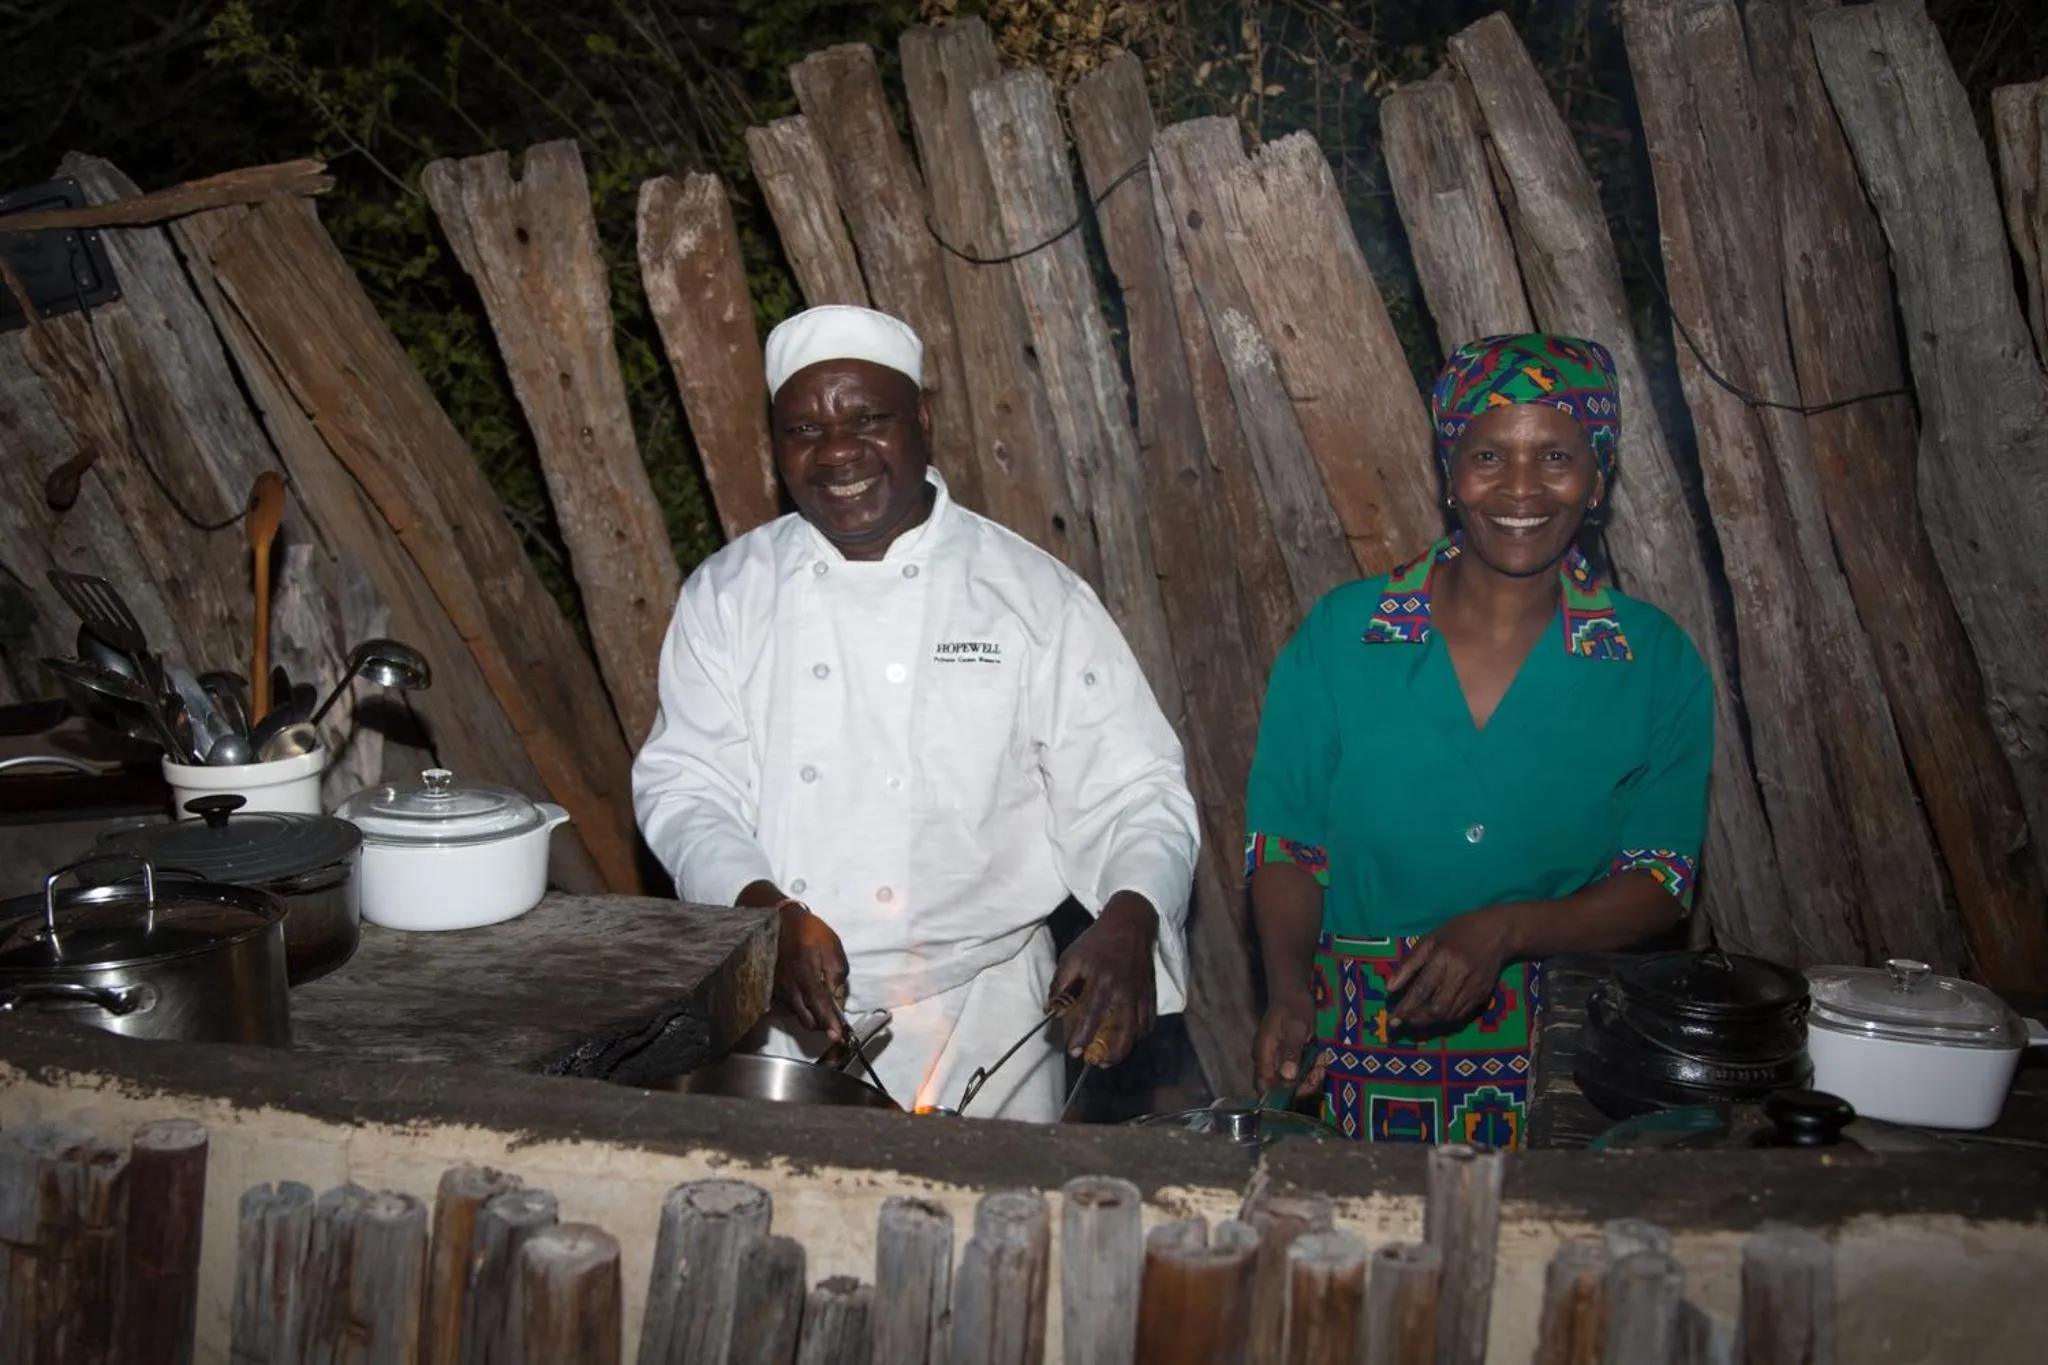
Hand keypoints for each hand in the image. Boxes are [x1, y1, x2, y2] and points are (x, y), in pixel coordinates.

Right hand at [774, 902, 848, 1039]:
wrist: (778, 919)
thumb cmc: (810, 931)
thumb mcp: (832, 947)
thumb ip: (836, 974)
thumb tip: (837, 997)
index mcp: (807, 977)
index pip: (820, 1008)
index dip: (829, 1024)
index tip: (837, 1036)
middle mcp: (790, 988)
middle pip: (806, 1019)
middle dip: (820, 1025)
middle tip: (832, 1021)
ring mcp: (779, 989)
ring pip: (796, 1013)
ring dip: (809, 1015)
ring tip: (819, 1005)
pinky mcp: (772, 986)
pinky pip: (787, 1004)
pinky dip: (798, 1005)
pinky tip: (804, 994)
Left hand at [1049, 892, 1157, 1065]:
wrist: (1130, 923)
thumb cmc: (1096, 941)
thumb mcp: (1072, 956)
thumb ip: (1061, 984)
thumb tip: (1050, 1011)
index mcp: (1102, 980)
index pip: (1093, 1014)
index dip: (1083, 1036)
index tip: (1074, 1052)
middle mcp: (1124, 990)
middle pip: (1123, 1029)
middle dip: (1112, 1052)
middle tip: (1098, 1063)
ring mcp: (1140, 992)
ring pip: (1138, 1028)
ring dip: (1126, 1047)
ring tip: (1112, 1058)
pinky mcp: (1150, 991)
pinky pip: (1149, 1018)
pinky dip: (1141, 1033)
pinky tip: (1132, 1039)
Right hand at [1253, 986, 1325, 1098]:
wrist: (1294, 993)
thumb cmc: (1293, 1007)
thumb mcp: (1295, 1028)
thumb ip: (1290, 1052)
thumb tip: (1287, 1078)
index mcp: (1263, 1055)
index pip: (1264, 1087)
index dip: (1282, 1094)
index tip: (1303, 1085)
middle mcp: (1268, 1062)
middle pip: (1281, 1088)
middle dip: (1304, 1084)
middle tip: (1320, 1069)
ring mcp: (1278, 1061)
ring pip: (1293, 1083)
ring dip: (1311, 1076)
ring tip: (1323, 1059)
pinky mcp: (1289, 1059)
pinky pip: (1300, 1073)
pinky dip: (1312, 1069)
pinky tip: (1321, 1056)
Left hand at [1384, 905, 1521, 1032]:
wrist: (1499, 932)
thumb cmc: (1459, 931)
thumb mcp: (1430, 939)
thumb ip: (1409, 964)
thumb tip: (1390, 987)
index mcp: (1443, 958)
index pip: (1421, 991)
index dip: (1406, 1008)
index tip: (1393, 1019)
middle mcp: (1459, 976)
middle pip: (1436, 1009)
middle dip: (1416, 1019)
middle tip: (1403, 1022)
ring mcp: (1473, 988)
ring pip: (1448, 1015)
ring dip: (1429, 1022)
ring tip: (1415, 1020)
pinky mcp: (1483, 995)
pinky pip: (1461, 1015)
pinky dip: (1445, 1019)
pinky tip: (1435, 1015)